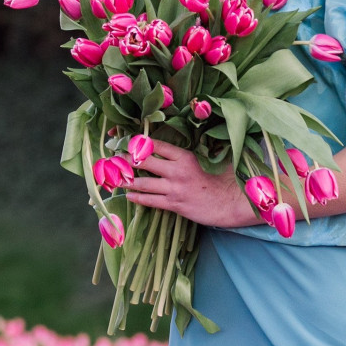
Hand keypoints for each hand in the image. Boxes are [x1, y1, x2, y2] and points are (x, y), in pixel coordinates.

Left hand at [123, 140, 257, 228]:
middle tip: (114, 159)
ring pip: (143, 183)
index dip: (139, 143)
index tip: (128, 142)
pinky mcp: (175, 204)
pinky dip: (137, 198)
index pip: (156, 146)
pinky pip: (150, 201)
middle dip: (127, 160)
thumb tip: (192, 141)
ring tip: (114, 179)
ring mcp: (174, 189)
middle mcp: (177, 171)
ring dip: (127, 181)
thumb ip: (200, 149)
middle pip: (144, 163)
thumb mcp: (213, 158)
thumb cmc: (225, 179)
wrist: (231, 204)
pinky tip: (128, 196)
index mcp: (185, 156)